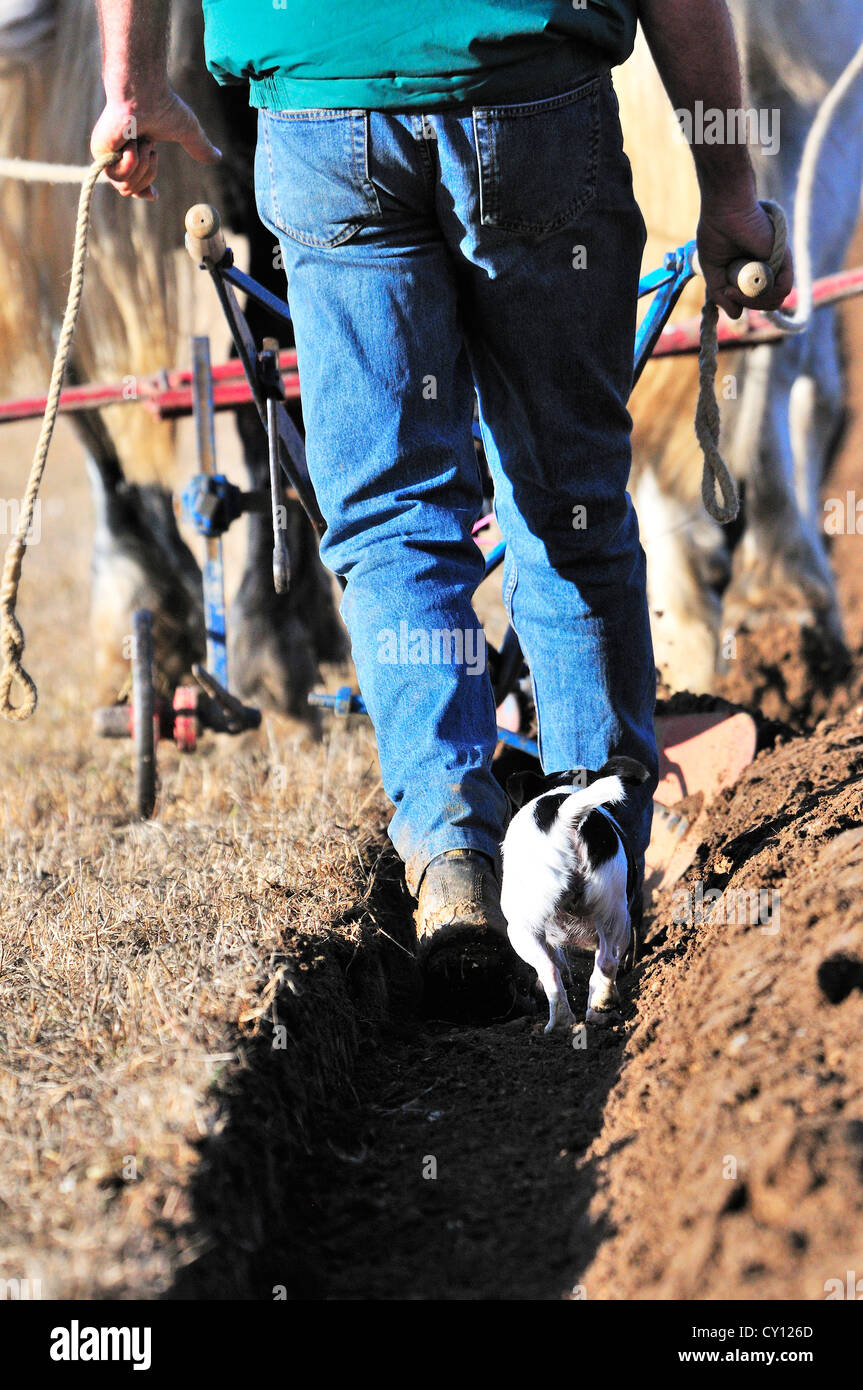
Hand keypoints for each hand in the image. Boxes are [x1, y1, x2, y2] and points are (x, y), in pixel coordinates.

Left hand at [90, 87, 220, 199]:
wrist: (143, 93)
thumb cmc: (164, 107)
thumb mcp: (188, 133)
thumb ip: (201, 147)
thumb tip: (218, 156)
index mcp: (135, 152)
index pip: (133, 184)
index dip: (143, 192)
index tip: (154, 195)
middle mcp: (118, 155)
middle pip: (132, 192)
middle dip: (148, 172)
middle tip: (149, 145)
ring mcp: (107, 156)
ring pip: (126, 188)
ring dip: (141, 165)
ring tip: (139, 140)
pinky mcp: (99, 154)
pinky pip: (119, 178)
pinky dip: (131, 162)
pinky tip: (130, 141)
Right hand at [697, 196, 793, 318]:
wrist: (725, 211)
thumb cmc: (716, 234)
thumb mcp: (714, 272)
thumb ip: (722, 295)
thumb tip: (736, 316)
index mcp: (753, 269)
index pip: (757, 298)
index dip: (743, 303)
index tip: (726, 295)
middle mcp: (768, 267)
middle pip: (768, 302)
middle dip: (748, 305)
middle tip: (729, 294)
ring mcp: (777, 263)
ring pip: (775, 299)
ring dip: (753, 303)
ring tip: (734, 292)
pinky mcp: (783, 258)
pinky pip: (781, 289)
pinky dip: (762, 295)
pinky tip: (745, 289)